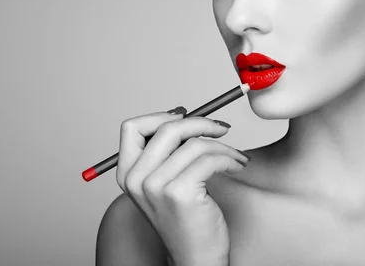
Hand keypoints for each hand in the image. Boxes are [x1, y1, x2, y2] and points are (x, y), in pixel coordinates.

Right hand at [116, 106, 249, 265]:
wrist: (195, 257)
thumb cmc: (186, 218)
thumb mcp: (165, 182)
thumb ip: (166, 152)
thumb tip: (180, 113)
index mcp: (127, 174)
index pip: (132, 127)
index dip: (160, 116)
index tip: (185, 116)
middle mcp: (136, 180)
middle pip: (167, 128)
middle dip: (201, 122)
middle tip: (221, 128)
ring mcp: (155, 187)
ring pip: (194, 143)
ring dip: (222, 145)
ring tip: (235, 155)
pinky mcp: (179, 193)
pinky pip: (210, 158)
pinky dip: (230, 157)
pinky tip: (237, 165)